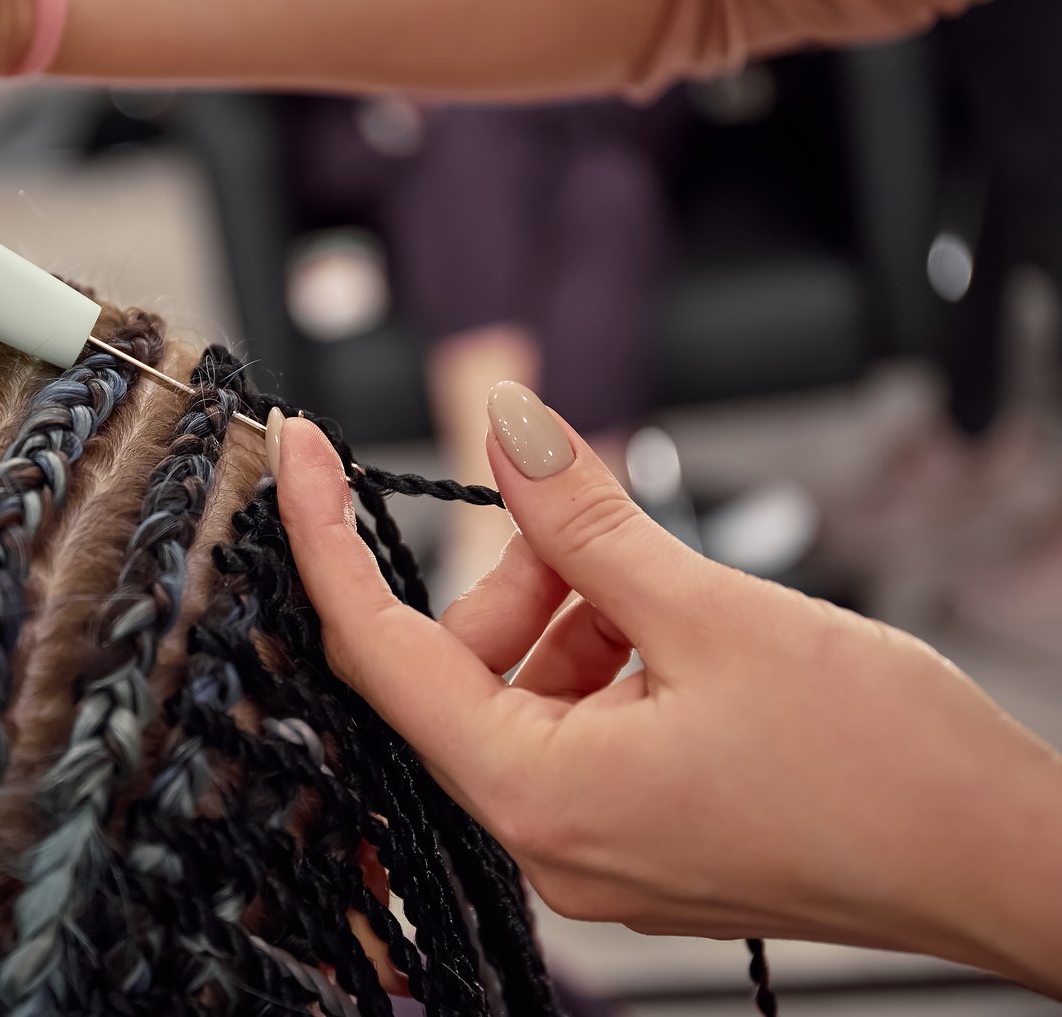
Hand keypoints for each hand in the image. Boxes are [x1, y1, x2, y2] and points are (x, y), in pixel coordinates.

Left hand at [275, 382, 1061, 995]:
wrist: (1006, 862)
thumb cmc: (887, 769)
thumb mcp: (713, 610)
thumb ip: (585, 520)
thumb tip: (505, 429)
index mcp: (538, 795)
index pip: (379, 651)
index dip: (326, 540)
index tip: (300, 451)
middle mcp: (545, 838)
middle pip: (456, 669)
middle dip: (510, 573)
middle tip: (575, 508)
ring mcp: (589, 845)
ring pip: (519, 690)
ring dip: (564, 609)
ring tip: (650, 574)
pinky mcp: (633, 835)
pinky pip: (571, 724)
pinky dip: (599, 655)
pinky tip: (667, 622)